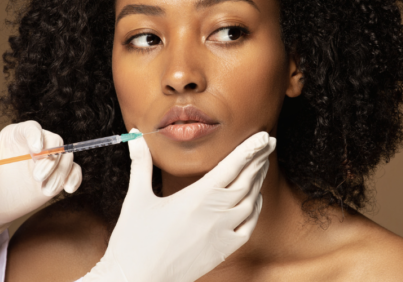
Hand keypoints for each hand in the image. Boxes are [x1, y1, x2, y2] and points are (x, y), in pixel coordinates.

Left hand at [0, 121, 81, 235]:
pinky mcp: (58, 174)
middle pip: (54, 140)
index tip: (37, 151)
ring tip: (46, 191)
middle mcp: (34, 144)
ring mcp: (48, 160)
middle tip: (37, 177)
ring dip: (60, 173)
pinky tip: (68, 189)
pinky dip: (74, 178)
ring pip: (65, 157)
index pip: (31, 128)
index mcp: (15, 137)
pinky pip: (74, 170)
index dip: (37, 136)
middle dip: (51, 158)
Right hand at [83, 129, 272, 281]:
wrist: (136, 279)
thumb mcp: (137, 198)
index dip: (251, 148)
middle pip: (247, 179)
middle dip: (259, 159)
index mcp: (197, 196)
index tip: (264, 136)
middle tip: (269, 143)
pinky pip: (249, 225)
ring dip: (258, 181)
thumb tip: (136, 137)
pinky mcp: (225, 250)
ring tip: (262, 166)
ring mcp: (223, 232)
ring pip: (251, 201)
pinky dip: (256, 209)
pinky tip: (255, 199)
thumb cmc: (133, 241)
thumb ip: (141, 164)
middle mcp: (215, 212)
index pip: (232, 165)